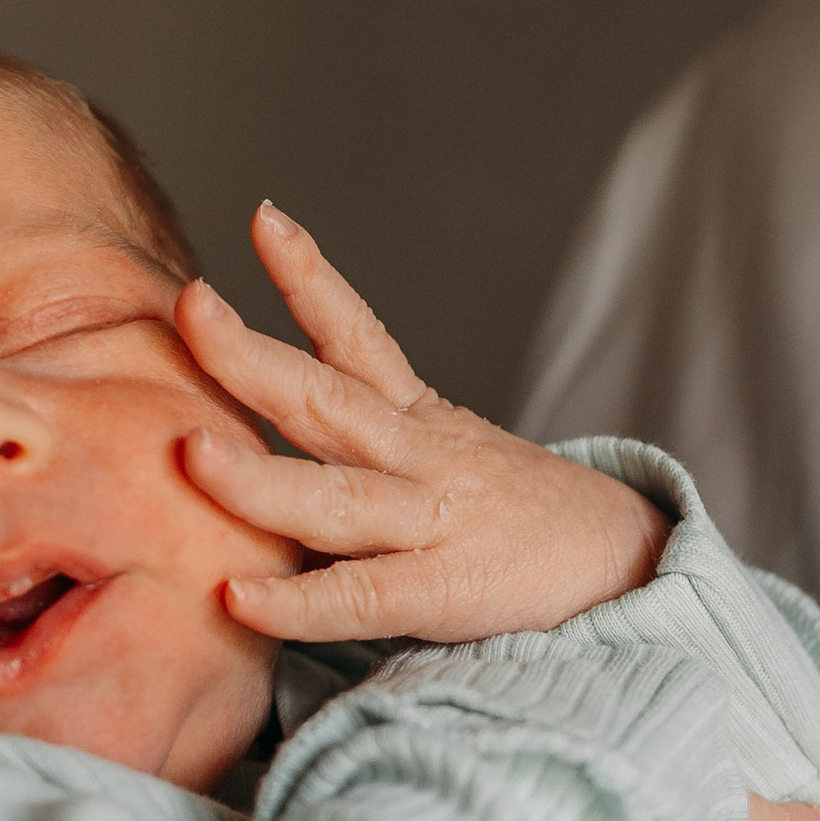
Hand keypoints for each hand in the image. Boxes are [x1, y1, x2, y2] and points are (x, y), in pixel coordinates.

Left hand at [176, 205, 667, 645]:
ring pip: (335, 497)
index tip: (266, 218)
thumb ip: (363, 441)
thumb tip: (245, 435)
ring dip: (258, 477)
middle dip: (251, 356)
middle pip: (326, 401)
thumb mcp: (448, 450)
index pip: (359, 335)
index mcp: (418, 419)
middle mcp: (419, 458)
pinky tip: (240, 600)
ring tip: (190, 454)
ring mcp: (433, 523)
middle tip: (192, 308)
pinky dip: (300, 602)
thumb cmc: (514, 517)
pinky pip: (365, 596)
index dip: (310, 277)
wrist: (630, 565)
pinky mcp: (446, 592)